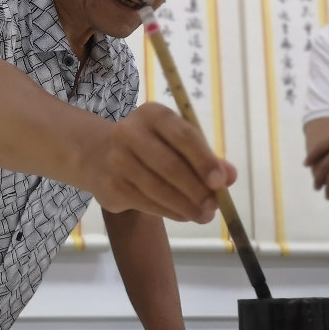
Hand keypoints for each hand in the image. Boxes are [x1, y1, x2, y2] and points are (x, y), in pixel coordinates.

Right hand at [91, 103, 236, 223]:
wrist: (98, 155)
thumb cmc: (149, 146)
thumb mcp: (175, 142)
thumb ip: (205, 156)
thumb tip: (230, 176)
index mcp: (152, 114)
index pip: (183, 136)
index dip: (204, 160)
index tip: (220, 182)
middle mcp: (129, 132)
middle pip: (170, 165)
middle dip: (197, 190)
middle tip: (215, 207)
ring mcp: (117, 160)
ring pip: (159, 189)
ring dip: (186, 206)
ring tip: (203, 216)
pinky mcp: (111, 186)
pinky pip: (147, 203)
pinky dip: (170, 212)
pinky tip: (183, 215)